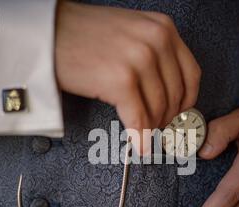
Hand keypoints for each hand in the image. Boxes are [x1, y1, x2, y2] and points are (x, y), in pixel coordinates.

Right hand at [55, 2, 200, 152]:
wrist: (47, 34)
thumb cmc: (83, 35)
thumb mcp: (131, 33)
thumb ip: (154, 56)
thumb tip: (168, 94)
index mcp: (163, 28)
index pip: (191, 74)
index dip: (186, 102)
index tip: (178, 116)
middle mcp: (156, 40)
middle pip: (176, 95)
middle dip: (167, 119)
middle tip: (156, 130)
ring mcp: (139, 59)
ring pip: (159, 109)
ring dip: (152, 129)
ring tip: (143, 135)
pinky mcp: (120, 80)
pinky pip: (138, 117)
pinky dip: (140, 136)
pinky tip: (138, 145)